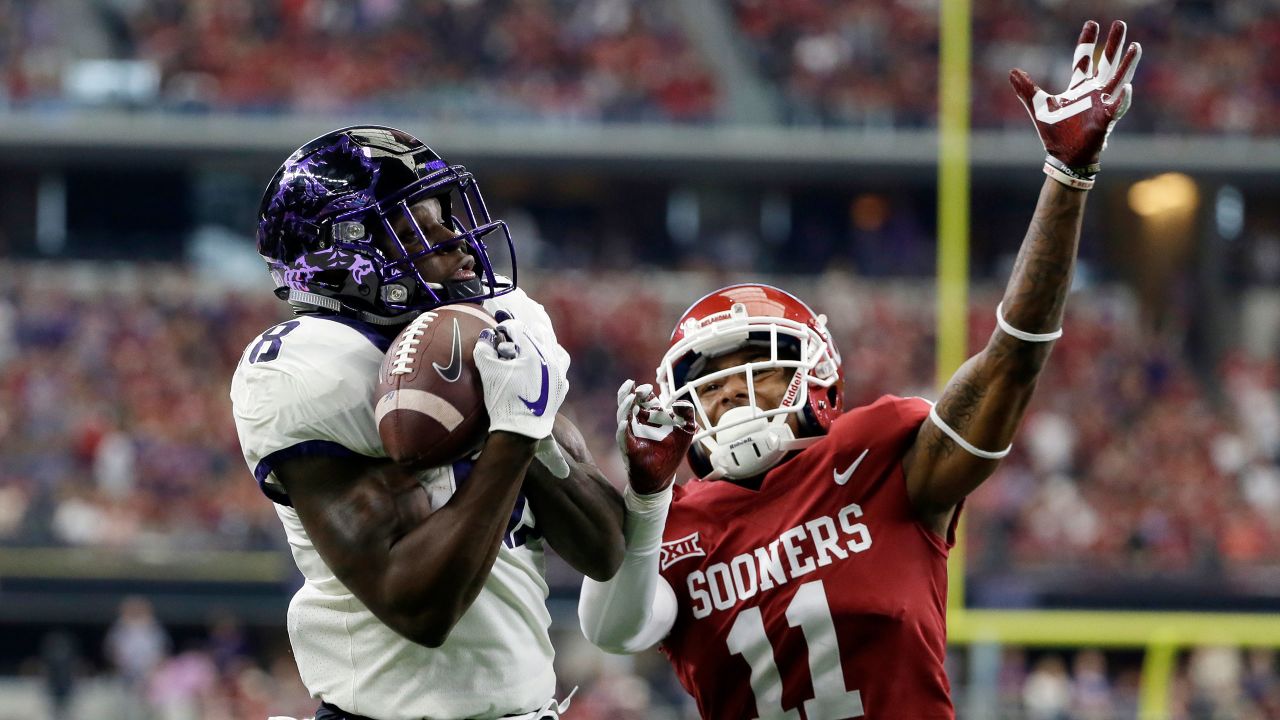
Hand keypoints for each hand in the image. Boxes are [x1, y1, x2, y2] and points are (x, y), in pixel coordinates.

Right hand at [473, 317, 567, 439]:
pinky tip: (544, 369)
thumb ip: (484, 350)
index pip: (519, 328)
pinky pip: (561, 368)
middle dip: (526, 333)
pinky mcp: (562, 387)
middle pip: (542, 334)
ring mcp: (559, 373)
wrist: (520, 428)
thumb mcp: (488, 372)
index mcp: (533, 353)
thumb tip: (486, 339)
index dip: (506, 327)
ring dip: (545, 345)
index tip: (499, 333)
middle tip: (515, 338)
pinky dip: (553, 364)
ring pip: (557, 349)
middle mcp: (550, 359)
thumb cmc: (503, 398)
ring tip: (534, 349)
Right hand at [615, 380, 694, 494]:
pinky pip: (622, 437)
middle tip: (631, 384)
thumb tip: (679, 403)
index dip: (643, 391)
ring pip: (622, 416)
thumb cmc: (672, 453)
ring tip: (630, 398)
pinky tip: (625, 423)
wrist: (662, 477)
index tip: (648, 387)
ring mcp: (630, 434)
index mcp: (651, 415)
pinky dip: (622, 429)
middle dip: (628, 393)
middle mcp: (638, 422)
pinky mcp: (628, 448)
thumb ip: (687, 414)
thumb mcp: (685, 430)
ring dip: (625, 406)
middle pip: (628, 403)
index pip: (643, 398)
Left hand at [1010, 20, 1140, 183]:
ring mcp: (1103, 104)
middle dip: (1114, 44)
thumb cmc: (1055, 133)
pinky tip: (1128, 87)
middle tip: (1120, 23)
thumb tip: (1012, 71)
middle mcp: (1094, 92)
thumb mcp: (1038, 107)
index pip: (1084, 59)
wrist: (1064, 157)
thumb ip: (1026, 89)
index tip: (1092, 23)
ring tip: (1135, 46)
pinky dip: (1122, 98)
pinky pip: (1117, 107)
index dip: (1087, 42)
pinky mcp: (1106, 120)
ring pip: (1119, 80)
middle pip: (1106, 63)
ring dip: (1127, 64)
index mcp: (1079, 86)